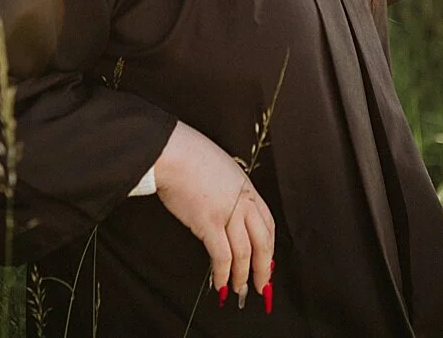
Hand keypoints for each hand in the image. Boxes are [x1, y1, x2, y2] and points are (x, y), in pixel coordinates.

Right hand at [152, 120, 274, 307]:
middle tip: (262, 286)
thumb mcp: (221, 168)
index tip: (268, 262)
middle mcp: (243, 202)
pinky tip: (219, 283)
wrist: (172, 151)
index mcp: (247, 188)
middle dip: (264, 268)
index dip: (269, 247)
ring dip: (242, 276)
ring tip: (238, 290)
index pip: (268, 224)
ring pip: (244, 253)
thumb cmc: (190, 155)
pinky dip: (223, 273)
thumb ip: (229, 188)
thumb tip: (226, 206)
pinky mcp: (208, 223)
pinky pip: (222, 255)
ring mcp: (228, 213)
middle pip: (263, 242)